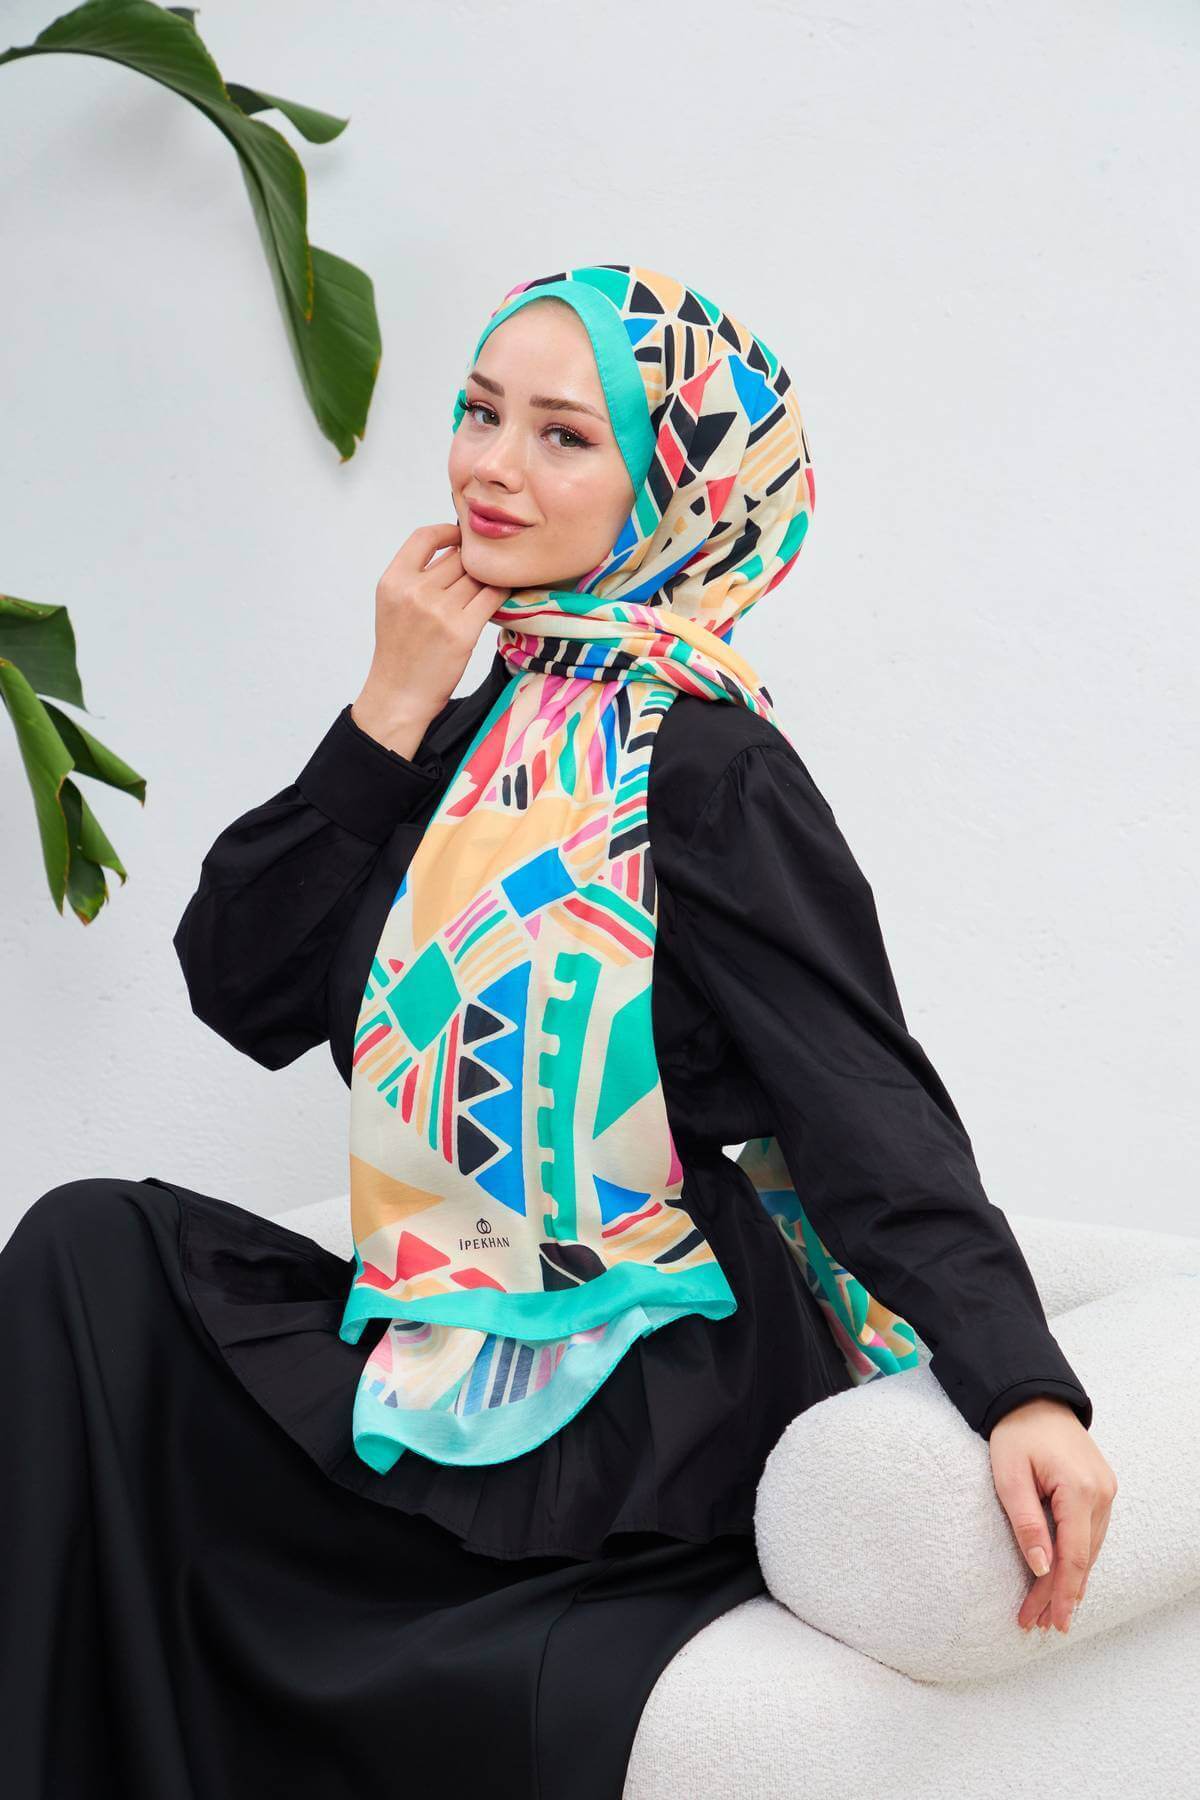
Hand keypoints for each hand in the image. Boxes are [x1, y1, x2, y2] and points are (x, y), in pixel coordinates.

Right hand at [352, 524, 509, 756]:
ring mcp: (439, 612)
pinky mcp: (463, 632)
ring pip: (478, 576)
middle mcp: (414, 592)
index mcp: (393, 581)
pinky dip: (502, 591)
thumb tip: (456, 547)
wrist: (399, 695)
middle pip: (458, 557)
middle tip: (483, 570)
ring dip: (489, 578)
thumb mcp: (394, 605)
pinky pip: (492, 597)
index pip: (424, 536)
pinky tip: (505, 594)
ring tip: (494, 584)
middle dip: (473, 562)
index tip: (461, 537)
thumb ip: (418, 576)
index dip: (448, 531)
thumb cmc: (400, 651)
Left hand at [988, 1396, 1116, 1635]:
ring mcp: (1106, 1490)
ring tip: (1046, 1610)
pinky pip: (1091, 1533)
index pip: (1074, 1556)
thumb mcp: (1009, 1476)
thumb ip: (1026, 1523)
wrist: (1034, 1397)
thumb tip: (1041, 1568)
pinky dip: (1076, 1557)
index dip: (1062, 1594)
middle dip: (1061, 1594)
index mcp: (1079, 1490)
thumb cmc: (1016, 1433)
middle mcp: (1102, 1493)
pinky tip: (1064, 1577)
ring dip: (1069, 1580)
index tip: (1050, 1622)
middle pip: (1083, 1558)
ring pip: (1090, 1549)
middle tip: (1038, 1624)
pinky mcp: (1102, 1488)